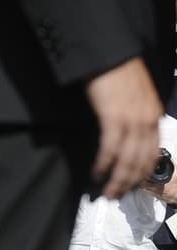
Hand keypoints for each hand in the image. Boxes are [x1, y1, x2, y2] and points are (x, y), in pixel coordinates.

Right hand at [85, 57, 161, 198]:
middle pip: (141, 161)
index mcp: (153, 115)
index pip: (152, 153)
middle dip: (128, 182)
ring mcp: (132, 119)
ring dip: (116, 179)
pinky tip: (97, 172)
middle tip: (116, 195)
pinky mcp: (114, 117)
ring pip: (127, 159)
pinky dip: (104, 163)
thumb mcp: (133, 96)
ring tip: (106, 191)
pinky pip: (110, 148)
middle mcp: (147, 120)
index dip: (142, 174)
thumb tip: (124, 135)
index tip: (130, 186)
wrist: (109, 54)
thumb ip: (133, 115)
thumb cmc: (116, 72)